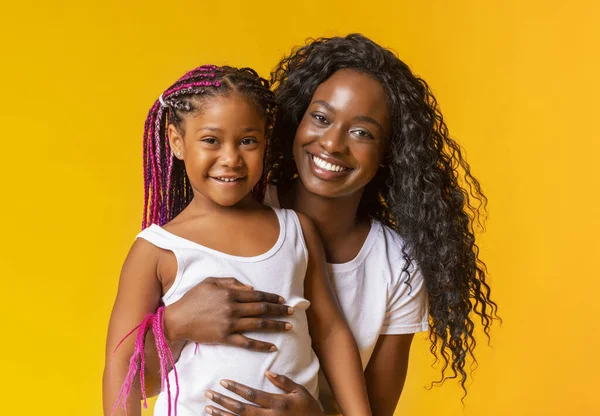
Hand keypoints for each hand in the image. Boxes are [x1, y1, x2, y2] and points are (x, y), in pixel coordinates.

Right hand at [164, 278, 293, 351]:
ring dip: (275, 325)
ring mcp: (229, 324)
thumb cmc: (192, 299)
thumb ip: (231, 282)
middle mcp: (232, 308)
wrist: (177, 320)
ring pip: (258, 324)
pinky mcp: (225, 338)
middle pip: (261, 309)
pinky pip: (247, 342)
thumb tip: (251, 288)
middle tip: (292, 312)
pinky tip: (272, 346)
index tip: (282, 300)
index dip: (271, 297)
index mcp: (229, 293)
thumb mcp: (210, 282)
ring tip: (288, 327)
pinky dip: (261, 345)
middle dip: (279, 310)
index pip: (256, 295)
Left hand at [205, 371, 324, 415]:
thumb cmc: (309, 409)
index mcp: (277, 404)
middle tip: (209, 394)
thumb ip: (284, 382)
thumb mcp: (300, 392)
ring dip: (222, 415)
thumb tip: (268, 372)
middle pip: (241, 410)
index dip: (236, 388)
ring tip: (208, 408)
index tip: (223, 382)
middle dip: (223, 402)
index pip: (252, 395)